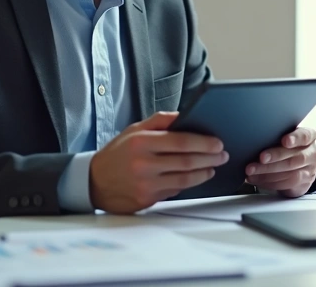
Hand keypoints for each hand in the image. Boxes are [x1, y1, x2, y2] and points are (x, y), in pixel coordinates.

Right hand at [89, 111, 227, 213]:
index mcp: (141, 142)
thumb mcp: (134, 130)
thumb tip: (185, 115)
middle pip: (187, 161)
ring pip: (185, 179)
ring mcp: (145, 184)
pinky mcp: (147, 199)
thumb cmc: (117, 154)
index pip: (180, 141)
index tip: (217, 142)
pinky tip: (197, 177)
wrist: (93, 182)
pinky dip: (189, 183)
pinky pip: (175, 190)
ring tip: (213, 166)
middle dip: (210, 158)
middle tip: (222, 154)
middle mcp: (143, 164)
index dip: (203, 142)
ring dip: (204, 173)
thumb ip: (160, 121)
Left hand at [247, 127, 315, 197]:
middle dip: (276, 157)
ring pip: (291, 173)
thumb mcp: (285, 139)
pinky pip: (287, 184)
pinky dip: (270, 182)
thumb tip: (254, 138)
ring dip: (268, 173)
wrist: (299, 167)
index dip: (295, 138)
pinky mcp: (304, 183)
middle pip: (296, 156)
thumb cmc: (288, 149)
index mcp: (309, 137)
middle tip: (261, 158)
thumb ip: (276, 137)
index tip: (285, 141)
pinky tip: (258, 179)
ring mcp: (310, 169)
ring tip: (253, 171)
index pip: (305, 136)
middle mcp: (312, 153)